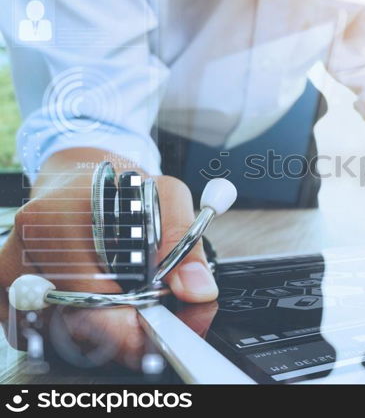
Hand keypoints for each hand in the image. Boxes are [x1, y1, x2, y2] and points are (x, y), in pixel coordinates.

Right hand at [0, 149, 217, 368]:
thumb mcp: (164, 195)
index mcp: (56, 220)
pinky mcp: (6, 290)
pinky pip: (39, 332)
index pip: (91, 297)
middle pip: (73, 324)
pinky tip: (95, 306)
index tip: (163, 331)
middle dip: (122, 334)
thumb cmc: (118, 188)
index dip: (131, 327)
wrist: (76, 179)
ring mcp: (10, 272)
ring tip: (127, 305)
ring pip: (56, 334)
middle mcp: (24, 248)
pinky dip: (73, 329)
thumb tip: (196, 288)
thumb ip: (184, 241)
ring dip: (98, 332)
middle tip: (154, 323)